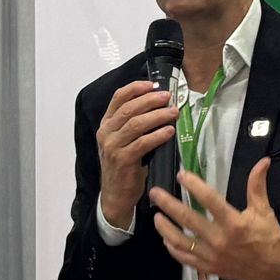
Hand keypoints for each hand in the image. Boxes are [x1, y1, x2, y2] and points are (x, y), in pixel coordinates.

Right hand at [97, 78, 178, 228]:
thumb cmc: (124, 166)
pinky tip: (169, 131)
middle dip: (151, 100)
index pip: (118, 98)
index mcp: (106, 125)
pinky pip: (142, 143)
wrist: (116, 195)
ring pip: (136, 123)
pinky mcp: (123, 160)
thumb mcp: (123, 141)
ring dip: (158, 116)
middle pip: (129, 108)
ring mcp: (113, 146)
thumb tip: (159, 105)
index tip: (153, 84)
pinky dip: (158, 135)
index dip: (136, 88)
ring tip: (173, 112)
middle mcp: (106, 133)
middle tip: (168, 98)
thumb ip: (133, 124)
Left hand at [149, 157, 279, 279]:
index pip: (209, 200)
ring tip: (156, 216)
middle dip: (168, 204)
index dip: (194, 186)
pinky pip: (185, 258)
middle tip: (155, 193)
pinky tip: (166, 239)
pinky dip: (173, 248)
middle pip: (188, 219)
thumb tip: (263, 161)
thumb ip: (257, 186)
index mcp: (234, 223)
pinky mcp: (209, 268)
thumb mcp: (265, 211)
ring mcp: (212, 256)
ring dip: (165, 228)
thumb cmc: (271, 241)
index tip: (181, 175)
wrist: (276, 274)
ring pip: (181, 241)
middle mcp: (220, 240)